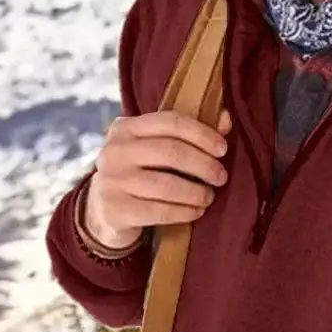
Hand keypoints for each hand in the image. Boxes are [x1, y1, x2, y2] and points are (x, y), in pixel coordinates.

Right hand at [83, 110, 232, 249]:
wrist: (104, 211)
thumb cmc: (139, 174)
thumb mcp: (154, 149)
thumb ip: (187, 135)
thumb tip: (227, 120)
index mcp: (125, 128)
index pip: (170, 122)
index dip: (202, 134)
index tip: (222, 149)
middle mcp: (115, 151)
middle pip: (171, 152)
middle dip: (204, 165)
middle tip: (221, 177)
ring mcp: (112, 181)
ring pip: (167, 185)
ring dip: (196, 192)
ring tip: (209, 197)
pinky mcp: (117, 210)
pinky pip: (160, 211)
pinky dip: (185, 212)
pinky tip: (196, 212)